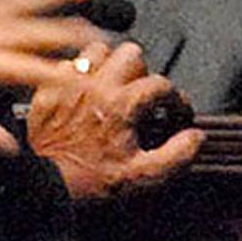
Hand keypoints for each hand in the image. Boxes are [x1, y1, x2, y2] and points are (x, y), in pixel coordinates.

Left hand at [26, 44, 205, 201]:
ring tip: (116, 87)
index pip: (162, 85)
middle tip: (144, 97)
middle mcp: (97, 88)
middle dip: (144, 73)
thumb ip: (178, 155)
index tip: (175, 114)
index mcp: (122, 105)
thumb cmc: (90, 183)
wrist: (46, 189)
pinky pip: (69, 64)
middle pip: (132, 54)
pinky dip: (82, 73)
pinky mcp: (49, 90)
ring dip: (112, 66)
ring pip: (99, 51)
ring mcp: (70, 85)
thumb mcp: (144, 177)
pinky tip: (87, 91)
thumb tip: (196, 136)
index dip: (176, 100)